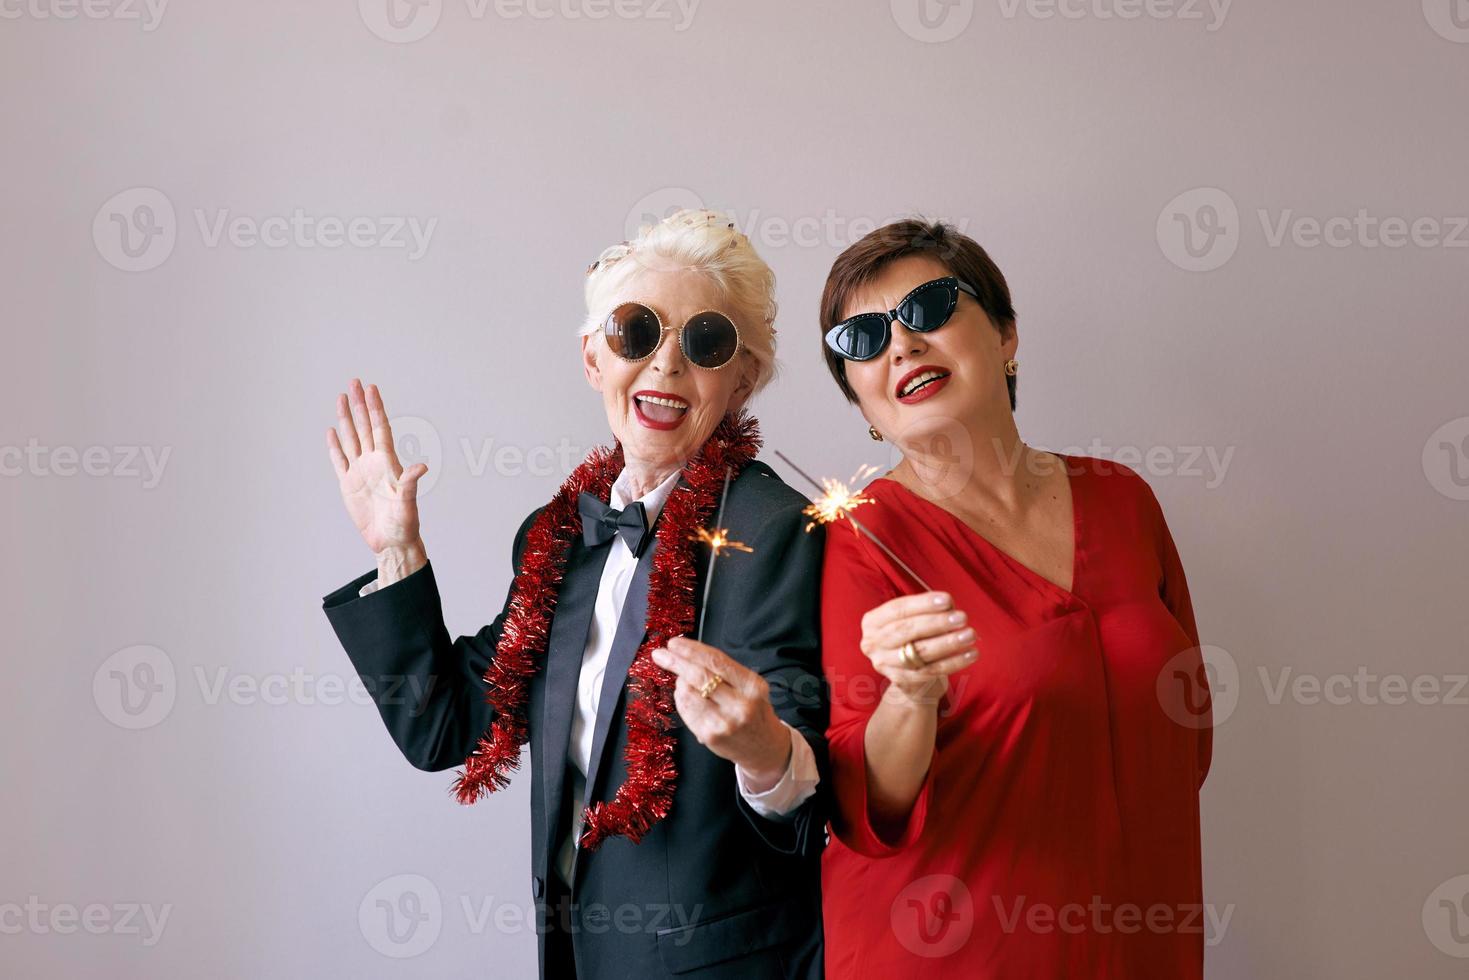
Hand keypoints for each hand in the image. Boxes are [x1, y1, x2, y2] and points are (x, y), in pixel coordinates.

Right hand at [326, 378, 428, 581]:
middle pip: (364, 426)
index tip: (371, 388)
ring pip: (351, 438)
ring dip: (345, 419)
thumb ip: (411, 482)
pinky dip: (335, 446)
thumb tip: (422, 467)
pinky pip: (339, 460)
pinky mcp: (349, 485)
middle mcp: (373, 462)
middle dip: (359, 404)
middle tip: (354, 381)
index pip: (380, 428)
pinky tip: (332, 431)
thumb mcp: (408, 502)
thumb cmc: (405, 523)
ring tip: (341, 397)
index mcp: (388, 462)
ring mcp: (360, 472)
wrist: (392, 541)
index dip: (375, 408)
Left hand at [651, 637, 791, 790]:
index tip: (674, 643)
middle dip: (676, 662)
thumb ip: (723, 670)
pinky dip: (680, 699)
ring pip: (688, 693)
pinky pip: (685, 710)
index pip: (717, 661)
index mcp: (752, 686)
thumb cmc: (753, 710)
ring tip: (684, 682)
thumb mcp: (749, 686)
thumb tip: (686, 654)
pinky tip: (685, 697)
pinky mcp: (709, 736)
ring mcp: (724, 722)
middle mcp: (740, 704)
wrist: (763, 747)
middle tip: (660, 654)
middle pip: (700, 676)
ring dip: (680, 682)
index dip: (692, 649)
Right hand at [859, 592, 978, 708]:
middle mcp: (872, 643)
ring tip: (970, 635)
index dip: (923, 604)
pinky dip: (954, 662)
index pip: (898, 609)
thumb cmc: (914, 637)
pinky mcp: (901, 681)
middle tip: (962, 618)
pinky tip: (971, 654)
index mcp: (872, 622)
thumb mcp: (914, 620)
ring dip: (948, 643)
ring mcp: (884, 664)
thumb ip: (928, 611)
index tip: (948, 600)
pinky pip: (931, 671)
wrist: (910, 677)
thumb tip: (950, 606)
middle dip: (936, 623)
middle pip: (906, 630)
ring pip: (919, 652)